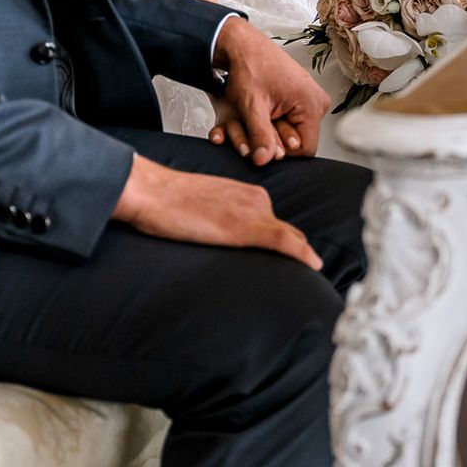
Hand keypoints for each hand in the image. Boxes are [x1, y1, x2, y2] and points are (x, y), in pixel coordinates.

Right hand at [111, 154, 321, 268]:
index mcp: (246, 193)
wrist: (152, 192)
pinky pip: (283, 241)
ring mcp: (252, 212)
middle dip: (295, 250)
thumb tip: (226, 236)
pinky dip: (302, 253)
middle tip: (304, 273)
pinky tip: (313, 264)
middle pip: (285, 231)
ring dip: (298, 255)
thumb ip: (223, 217)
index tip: (294, 258)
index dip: (287, 243)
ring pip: (288, 238)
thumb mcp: (205, 206)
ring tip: (308, 274)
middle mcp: (255, 199)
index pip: (275, 221)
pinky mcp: (244, 227)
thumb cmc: (168, 202)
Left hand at [209, 17, 328, 163]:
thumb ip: (260, 135)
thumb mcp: (252, 106)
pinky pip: (293, 120)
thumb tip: (264, 159)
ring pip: (294, 131)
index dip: (282, 151)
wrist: (244, 47)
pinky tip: (265, 109)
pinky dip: (277, 120)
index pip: (305, 150)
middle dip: (276, 138)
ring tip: (260, 112)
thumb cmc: (250, 67)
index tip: (263, 139)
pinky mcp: (303, 97)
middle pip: (300, 140)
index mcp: (312, 103)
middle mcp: (318, 101)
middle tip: (258, 121)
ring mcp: (311, 99)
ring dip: (275, 129)